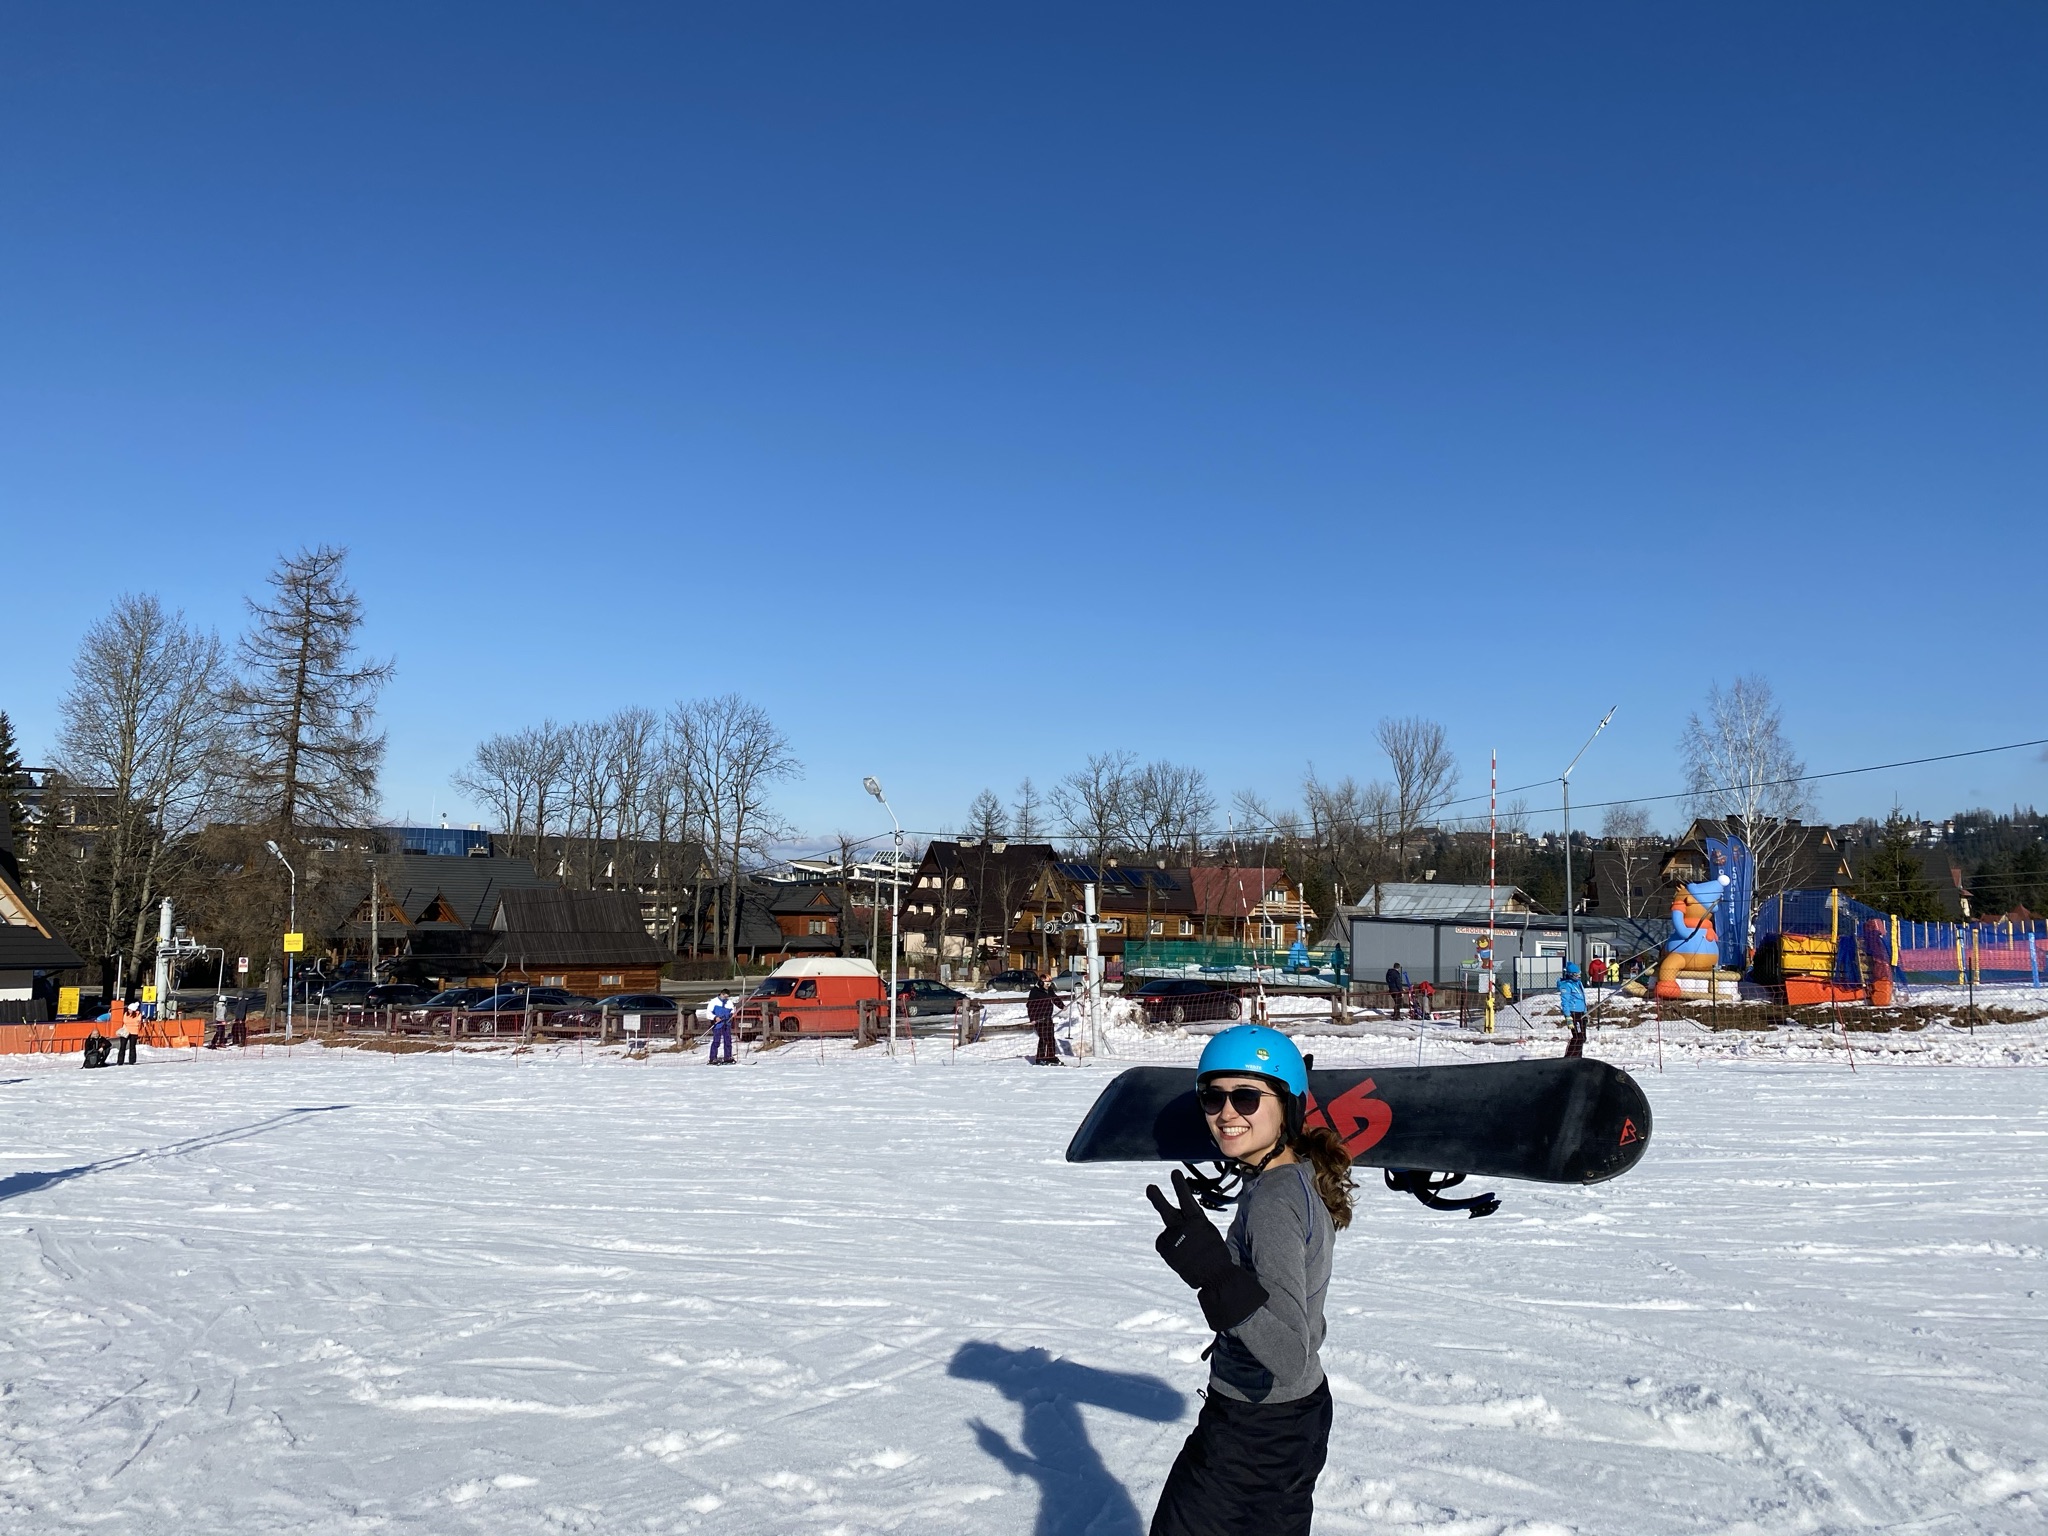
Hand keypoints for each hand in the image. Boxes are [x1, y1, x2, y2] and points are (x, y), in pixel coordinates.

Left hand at [1145, 1172, 1269, 1330]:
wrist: (1215, 1277)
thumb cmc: (1215, 1254)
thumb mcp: (1208, 1231)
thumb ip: (1192, 1221)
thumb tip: (1178, 1215)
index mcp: (1197, 1221)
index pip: (1185, 1199)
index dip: (1179, 1185)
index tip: (1174, 1172)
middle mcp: (1182, 1228)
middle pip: (1165, 1210)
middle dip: (1156, 1197)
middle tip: (1150, 1187)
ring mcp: (1172, 1240)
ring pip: (1168, 1233)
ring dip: (1174, 1239)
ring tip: (1188, 1252)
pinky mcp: (1165, 1250)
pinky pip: (1164, 1244)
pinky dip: (1170, 1248)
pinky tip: (1181, 1257)